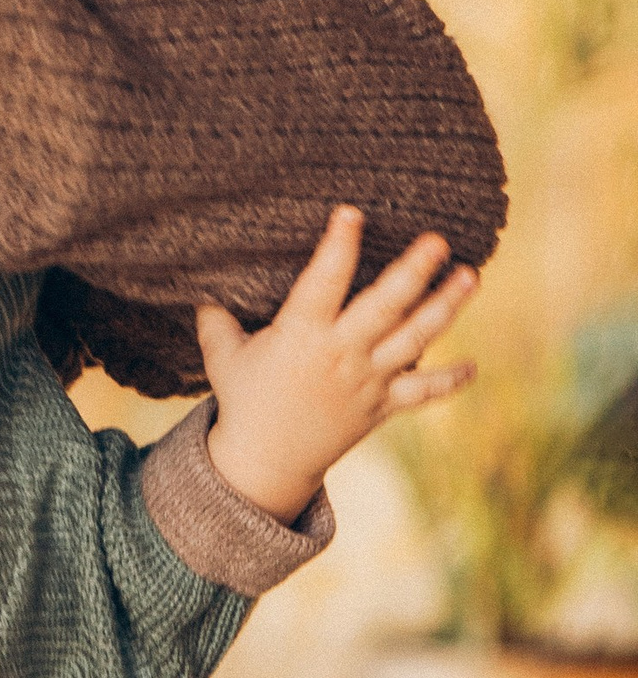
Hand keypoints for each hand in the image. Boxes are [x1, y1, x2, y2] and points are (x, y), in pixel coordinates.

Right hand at [198, 207, 477, 521]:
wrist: (265, 464)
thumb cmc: (242, 400)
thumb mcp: (221, 355)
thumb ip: (216, 317)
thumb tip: (204, 281)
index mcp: (301, 336)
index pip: (322, 282)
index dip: (337, 246)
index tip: (351, 214)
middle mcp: (341, 355)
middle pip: (384, 307)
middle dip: (414, 271)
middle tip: (438, 240)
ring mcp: (367, 381)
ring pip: (415, 340)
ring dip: (445, 308)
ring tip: (470, 276)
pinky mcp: (381, 406)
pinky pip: (422, 393)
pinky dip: (449, 381)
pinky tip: (473, 367)